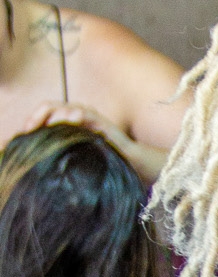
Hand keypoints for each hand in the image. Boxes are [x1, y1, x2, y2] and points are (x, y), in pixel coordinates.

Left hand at [25, 101, 160, 183]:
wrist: (136, 169)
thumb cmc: (106, 170)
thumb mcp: (77, 163)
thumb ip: (61, 159)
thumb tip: (35, 165)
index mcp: (70, 129)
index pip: (45, 117)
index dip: (32, 122)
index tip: (22, 136)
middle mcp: (79, 121)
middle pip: (51, 107)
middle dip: (37, 115)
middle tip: (29, 129)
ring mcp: (92, 121)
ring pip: (68, 106)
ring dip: (55, 113)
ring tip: (46, 124)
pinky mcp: (104, 125)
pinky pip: (88, 114)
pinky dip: (77, 114)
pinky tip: (71, 120)